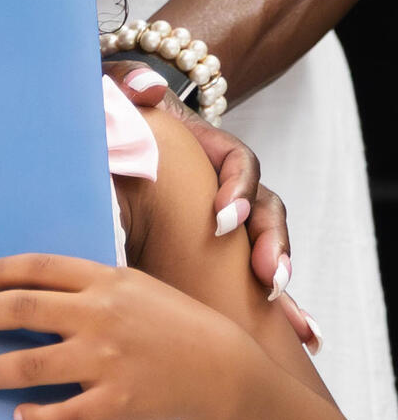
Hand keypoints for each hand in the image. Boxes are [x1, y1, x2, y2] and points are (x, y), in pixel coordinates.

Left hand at [0, 252, 240, 419]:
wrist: (221, 368)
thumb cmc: (172, 324)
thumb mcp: (135, 287)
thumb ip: (90, 285)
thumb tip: (31, 288)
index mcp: (106, 282)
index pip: (40, 269)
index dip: (2, 273)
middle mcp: (101, 317)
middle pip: (23, 311)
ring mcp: (107, 362)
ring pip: (31, 366)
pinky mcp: (116, 403)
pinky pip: (64, 414)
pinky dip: (36, 416)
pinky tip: (19, 415)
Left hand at [102, 58, 311, 342]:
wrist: (125, 133)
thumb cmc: (123, 116)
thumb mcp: (119, 92)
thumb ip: (127, 83)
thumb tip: (148, 89)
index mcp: (210, 149)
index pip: (239, 165)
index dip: (236, 191)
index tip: (221, 220)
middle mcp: (230, 185)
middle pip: (266, 211)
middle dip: (269, 244)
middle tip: (268, 278)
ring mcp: (231, 217)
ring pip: (267, 245)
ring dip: (277, 275)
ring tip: (288, 314)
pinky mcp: (221, 249)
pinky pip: (252, 275)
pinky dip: (281, 304)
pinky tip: (301, 336)